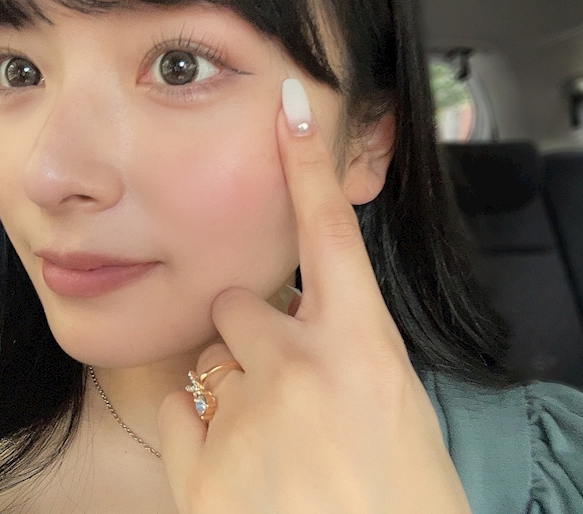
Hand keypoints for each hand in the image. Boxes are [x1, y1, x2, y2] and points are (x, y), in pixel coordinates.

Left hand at [158, 78, 470, 513]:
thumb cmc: (405, 501)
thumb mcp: (397, 409)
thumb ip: (349, 354)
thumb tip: (307, 327)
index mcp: (366, 348)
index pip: (330, 232)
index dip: (309, 165)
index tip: (291, 108)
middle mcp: (301, 367)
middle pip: (240, 305)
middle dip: (252, 334)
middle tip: (283, 389)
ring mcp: (247, 414)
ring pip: (211, 358)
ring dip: (231, 383)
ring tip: (270, 441)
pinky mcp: (200, 468)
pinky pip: (177, 409)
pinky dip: (199, 425)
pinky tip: (238, 464)